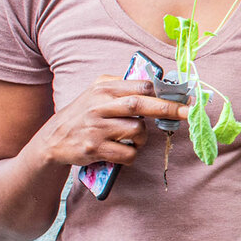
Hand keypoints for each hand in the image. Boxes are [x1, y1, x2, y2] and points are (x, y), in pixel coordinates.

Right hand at [36, 76, 189, 166]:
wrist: (53, 140)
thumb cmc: (84, 114)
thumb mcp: (97, 93)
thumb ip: (123, 87)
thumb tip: (159, 86)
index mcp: (104, 88)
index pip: (140, 85)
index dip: (164, 91)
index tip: (183, 96)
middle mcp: (99, 105)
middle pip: (140, 104)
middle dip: (167, 108)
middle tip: (187, 112)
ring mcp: (96, 127)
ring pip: (137, 131)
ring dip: (142, 138)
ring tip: (130, 139)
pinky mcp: (95, 148)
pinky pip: (128, 154)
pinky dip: (132, 155)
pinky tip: (122, 151)